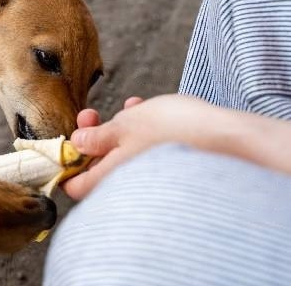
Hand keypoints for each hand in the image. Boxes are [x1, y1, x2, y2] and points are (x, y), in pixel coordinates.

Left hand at [63, 94, 217, 199]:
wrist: (228, 138)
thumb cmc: (172, 131)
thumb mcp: (125, 126)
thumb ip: (96, 137)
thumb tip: (76, 145)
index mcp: (111, 179)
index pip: (75, 186)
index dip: (65, 164)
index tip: (65, 143)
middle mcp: (129, 183)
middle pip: (97, 167)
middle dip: (91, 137)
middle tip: (90, 116)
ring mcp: (150, 176)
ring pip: (122, 154)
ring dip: (117, 128)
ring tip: (125, 106)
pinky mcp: (168, 166)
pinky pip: (144, 150)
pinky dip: (139, 131)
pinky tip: (144, 108)